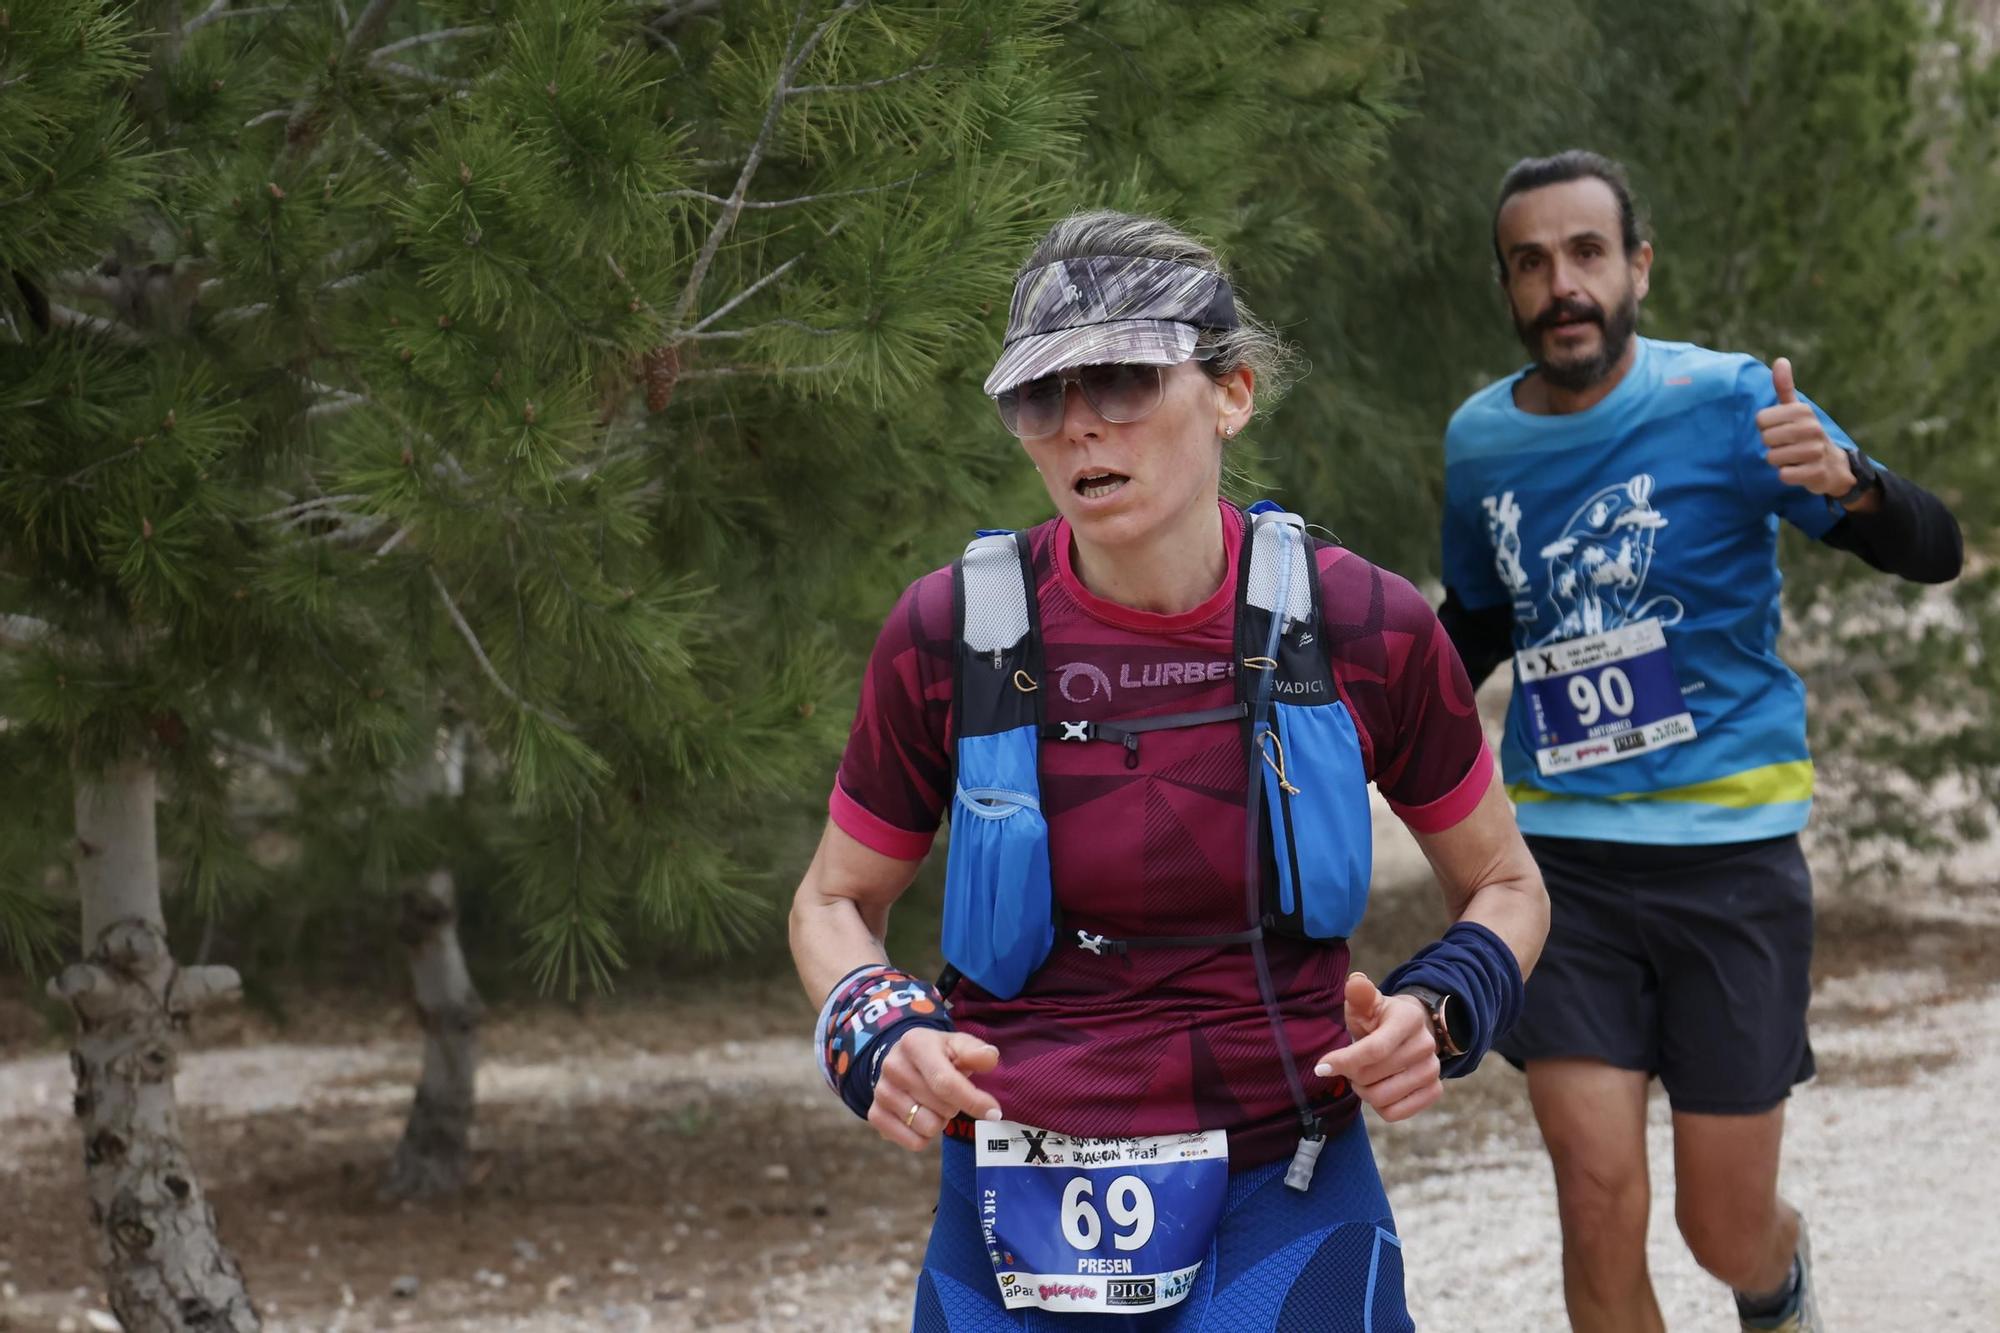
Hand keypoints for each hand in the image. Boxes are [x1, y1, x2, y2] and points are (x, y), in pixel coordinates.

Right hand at [868, 1028, 1002, 1150]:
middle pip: (942, 1108)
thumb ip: (976, 1051)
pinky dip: (925, 1135)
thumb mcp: (958, 1045)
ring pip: (929, 1128)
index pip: (946, 1083)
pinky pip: (914, 1142)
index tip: (994, 1113)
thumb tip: (990, 1058)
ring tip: (933, 1103)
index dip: (973, 1101)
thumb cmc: (939, 1054)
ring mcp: (881, 1092)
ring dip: (939, 1120)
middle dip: (955, 1106)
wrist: (903, 1059)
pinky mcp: (875, 1115)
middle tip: (948, 1094)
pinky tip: (920, 1115)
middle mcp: (892, 1066)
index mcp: (915, 1044)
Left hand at [1314, 972, 1441, 1122]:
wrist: (1410, 1031)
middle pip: (1372, 1076)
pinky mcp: (1434, 1090)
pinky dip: (1380, 1106)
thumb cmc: (1379, 1018)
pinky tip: (1378, 1089)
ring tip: (1363, 1077)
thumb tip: (1356, 981)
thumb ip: (1359, 995)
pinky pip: (1396, 1113)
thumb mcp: (1367, 1005)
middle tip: (1349, 1065)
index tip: (1321, 1067)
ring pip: (1382, 1098)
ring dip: (1363, 1091)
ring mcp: (1433, 1069)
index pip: (1374, 1049)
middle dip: (1351, 1074)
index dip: (1344, 1061)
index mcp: (1408, 1019)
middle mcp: (1426, 1045)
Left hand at [1756, 357, 1855, 498]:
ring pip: (1772, 458)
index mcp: (1803, 411)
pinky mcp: (1816, 472)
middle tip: (1787, 445)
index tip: (1780, 429)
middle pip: (1766, 439)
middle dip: (1771, 445)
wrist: (1831, 464)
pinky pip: (1784, 475)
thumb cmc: (1805, 434)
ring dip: (1779, 461)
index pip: (1761, 420)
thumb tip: (1780, 360)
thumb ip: (1784, 387)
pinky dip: (1787, 475)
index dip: (1765, 428)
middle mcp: (1812, 428)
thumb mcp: (1795, 410)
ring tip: (1794, 457)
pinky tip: (1799, 470)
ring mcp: (1815, 451)